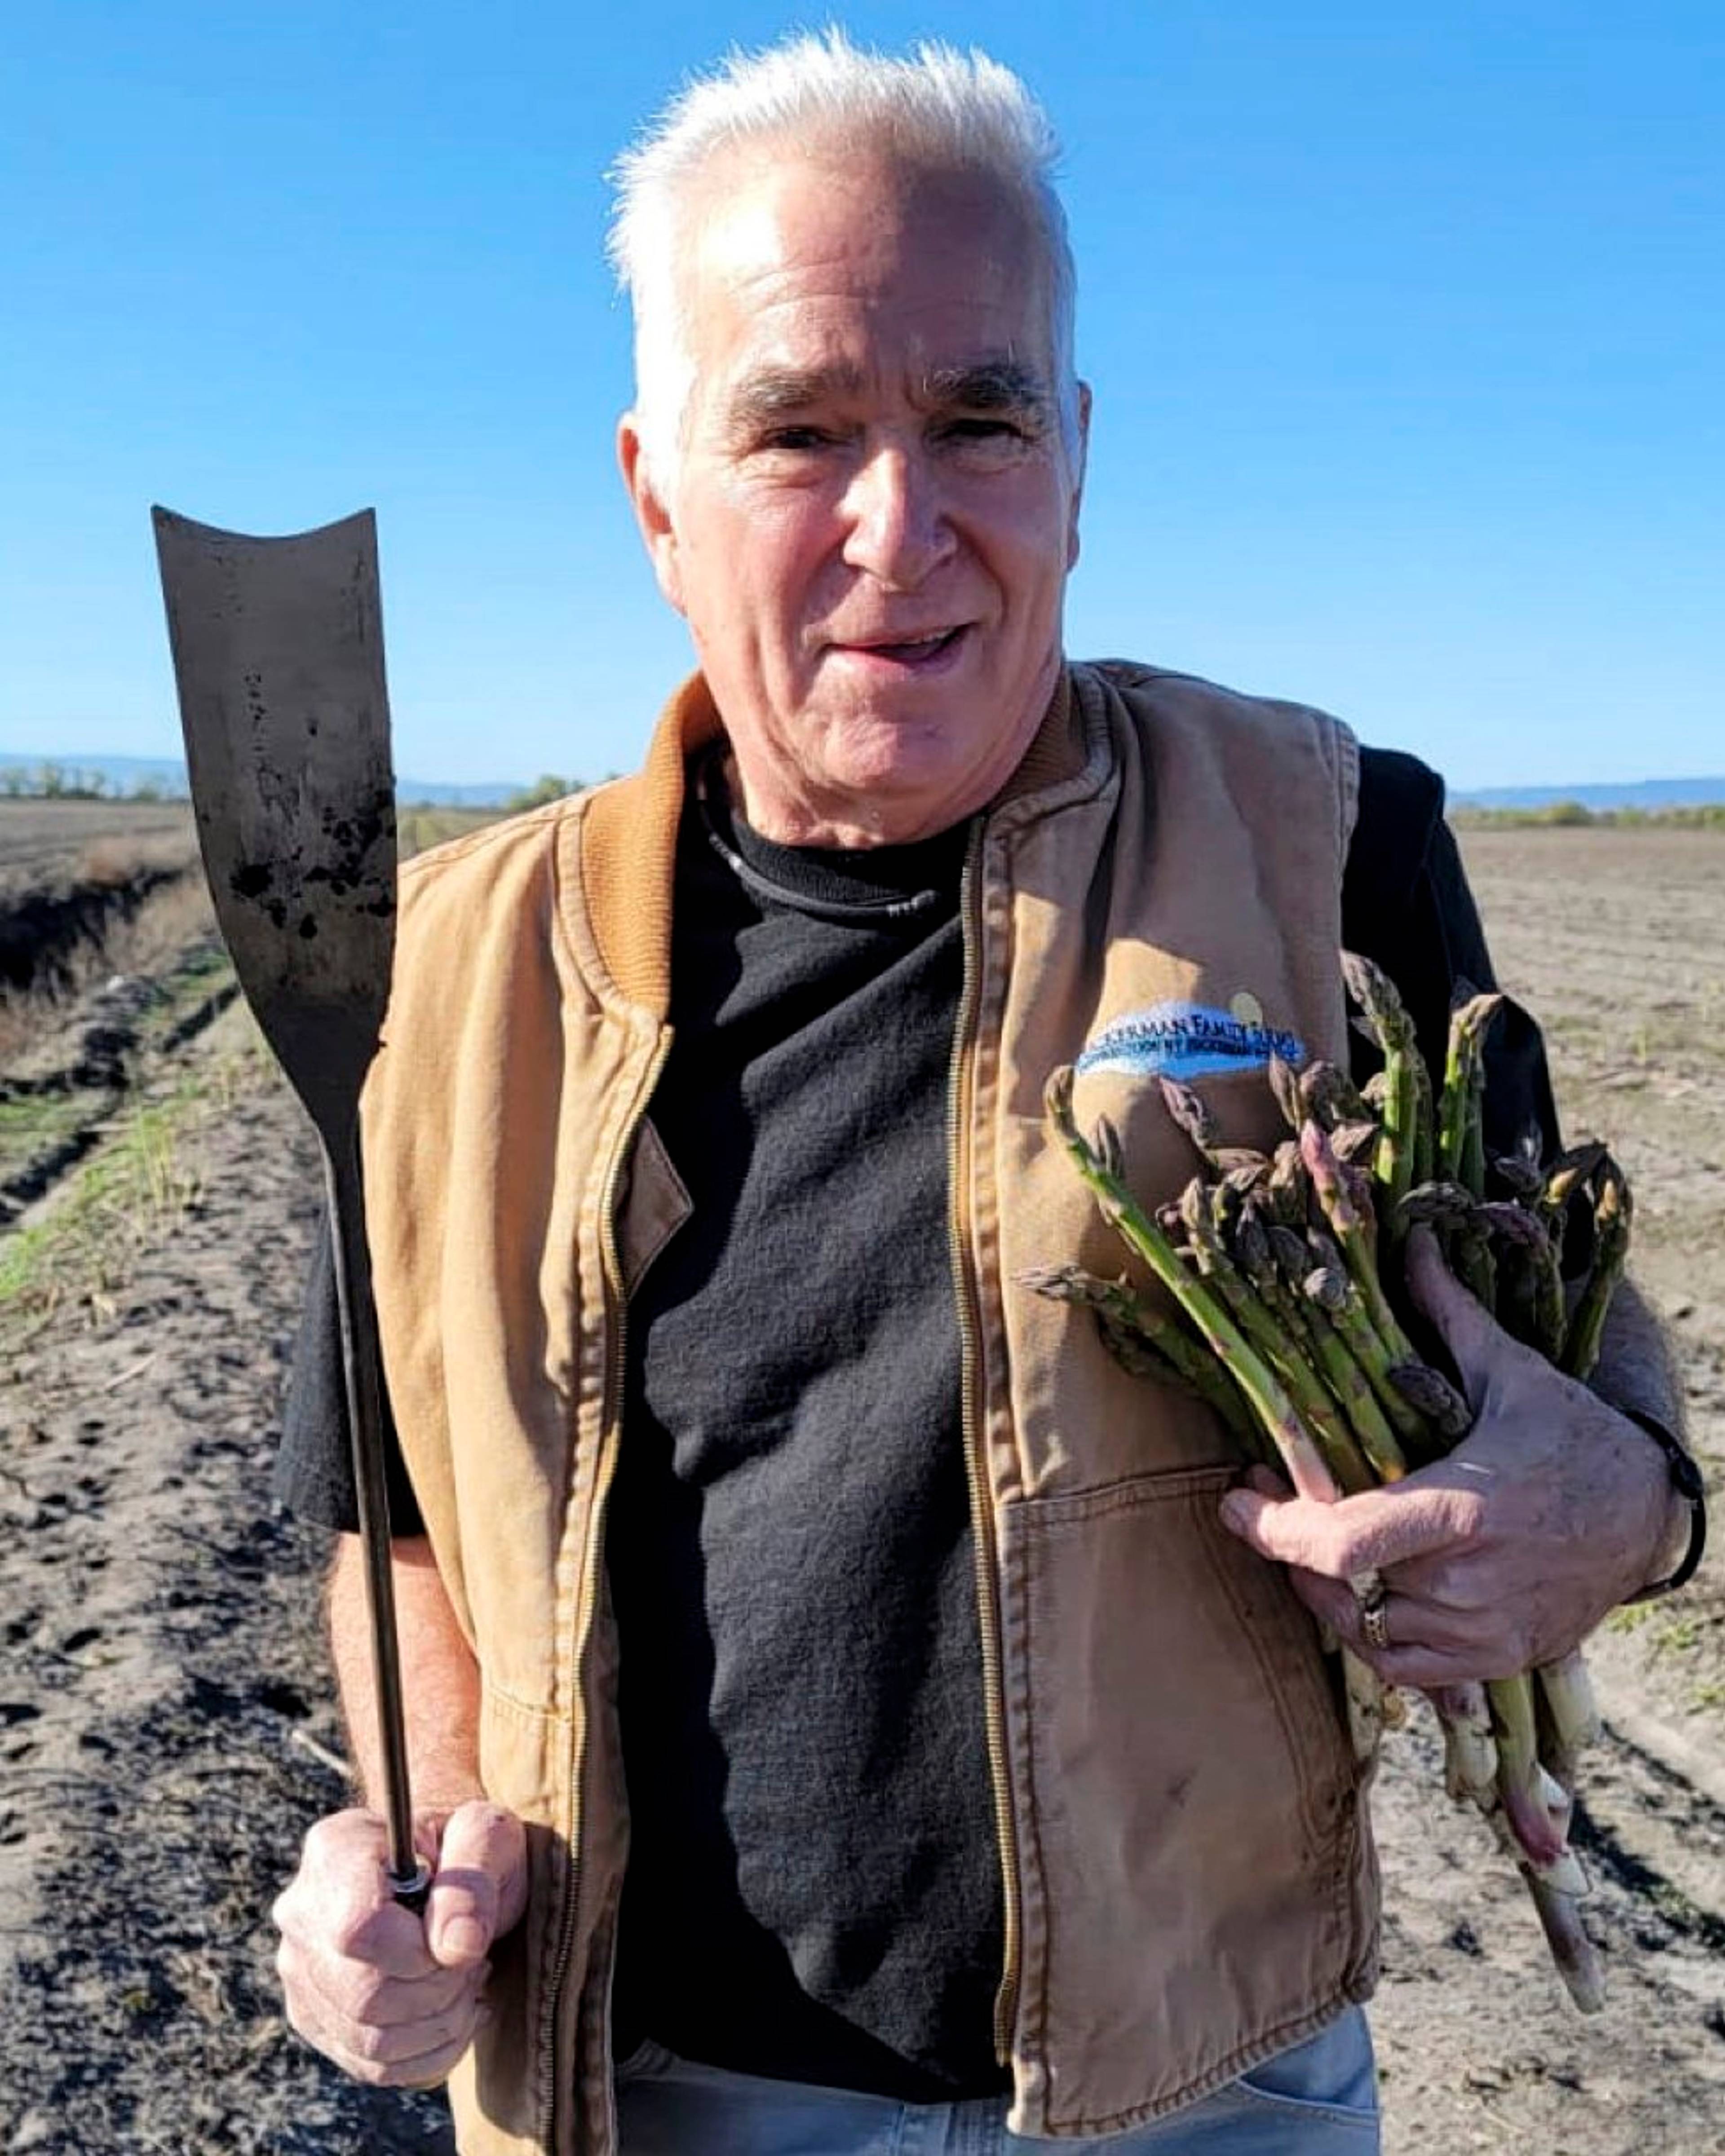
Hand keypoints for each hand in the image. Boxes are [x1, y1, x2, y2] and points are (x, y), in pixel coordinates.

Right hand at [273, 1800, 526, 2086]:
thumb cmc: (468, 1846)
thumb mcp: (487, 1837)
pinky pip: (370, 2065)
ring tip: (466, 1980)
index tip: (457, 1937)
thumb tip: (457, 1947)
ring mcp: (301, 1970)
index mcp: (336, 1849)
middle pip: (363, 1994)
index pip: (356, 1930)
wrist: (447, 1866)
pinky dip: (428, 2052)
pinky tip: (455, 2012)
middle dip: (439, 1990)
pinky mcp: (315, 2016)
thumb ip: (474, 1882)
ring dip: (439, 2023)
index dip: (417, 1952)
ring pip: (368, 2039)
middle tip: (474, 1960)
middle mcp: (302, 1912)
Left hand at [1218, 1227, 1676, 1688]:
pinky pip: (1403, 1667)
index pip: (1341, 1542)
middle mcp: (1466, 1582)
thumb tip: (1413, 1242)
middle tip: (1266, 1493)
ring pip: (1363, 1627)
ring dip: (1326, 1587)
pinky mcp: (1496, 1659)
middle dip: (1289, 1539)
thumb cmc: (1573, 1436)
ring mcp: (1482, 1630)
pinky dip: (1369, 1635)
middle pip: (1340, 1582)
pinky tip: (1354, 1592)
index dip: (1273, 1529)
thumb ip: (1449, 1313)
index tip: (1234, 1499)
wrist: (1648, 1515)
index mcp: (1462, 1511)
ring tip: (1307, 1540)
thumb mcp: (1512, 1370)